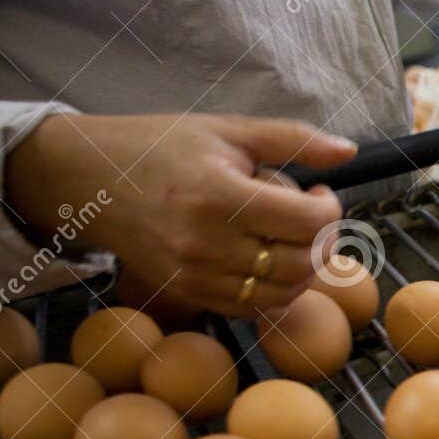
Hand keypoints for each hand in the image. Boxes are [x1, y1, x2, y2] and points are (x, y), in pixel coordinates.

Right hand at [5, 113, 355, 316]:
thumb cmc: (162, 147)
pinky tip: (268, 259)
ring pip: (282, 293)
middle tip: (313, 219)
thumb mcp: (228, 130)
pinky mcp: (187, 292)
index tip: (321, 193)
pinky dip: (274, 289)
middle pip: (301, 262)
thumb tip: (348, 151)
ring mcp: (195, 274)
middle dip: (323, 241)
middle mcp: (207, 242)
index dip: (330, 208)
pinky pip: (251, 307)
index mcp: (220, 195)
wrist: (90, 177)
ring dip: (304, 269)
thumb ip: (293, 138)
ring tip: (293, 239)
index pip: (307, 222)